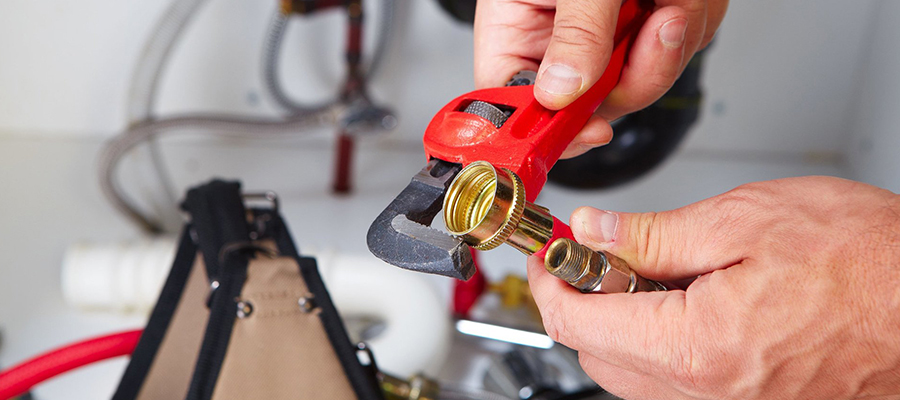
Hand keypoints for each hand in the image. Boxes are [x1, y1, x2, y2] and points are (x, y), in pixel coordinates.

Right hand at [474, 0, 727, 157]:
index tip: (587, 131)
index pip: (513, 101)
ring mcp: (607, 35)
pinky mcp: (648, 26)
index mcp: (517, 24)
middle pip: (589, 102)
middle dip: (633, 75)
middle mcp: (559, 37)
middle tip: (653, 31)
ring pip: (642, 80)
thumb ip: (575, 31)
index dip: (547, 128)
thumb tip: (561, 93)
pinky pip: (676, 51)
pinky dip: (690, 21)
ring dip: (669, 43)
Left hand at [527, 176, 899, 398]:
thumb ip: (653, 233)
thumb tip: (594, 232)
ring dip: (621, 324)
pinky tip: (690, 301)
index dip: (547, 281)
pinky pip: (675, 382)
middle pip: (597, 354)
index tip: (547, 254)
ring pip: (633, 373)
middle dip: (583, 301)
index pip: (576, 322)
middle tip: (602, 255)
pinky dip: (660, 342)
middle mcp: (705, 393)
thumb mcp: (746, 220)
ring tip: (657, 272)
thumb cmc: (869, 262)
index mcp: (694, 347)